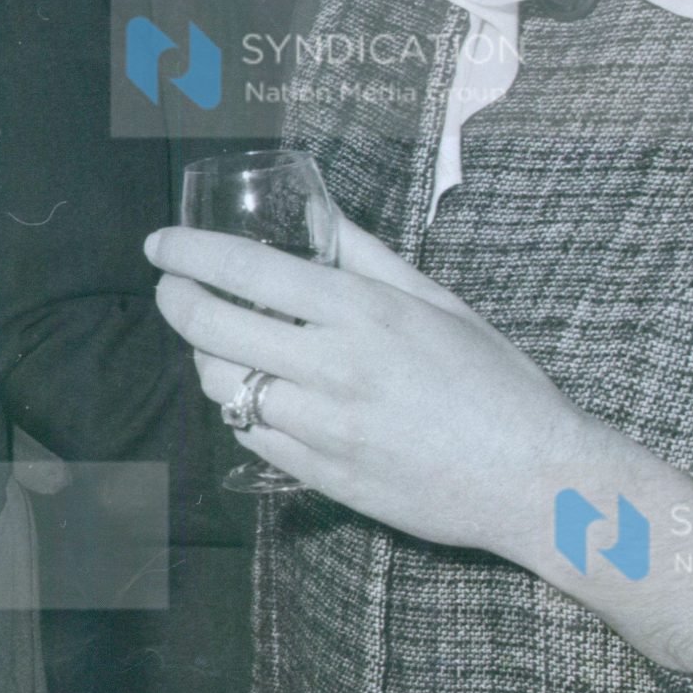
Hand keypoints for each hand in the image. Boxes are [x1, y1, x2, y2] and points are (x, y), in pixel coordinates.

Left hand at [145, 221, 594, 563]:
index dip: (188, 252)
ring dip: (203, 355)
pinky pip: (251, 435)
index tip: (160, 244)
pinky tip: (250, 390)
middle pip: (212, 328)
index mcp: (361, 313)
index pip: (245, 270)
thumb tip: (320, 213)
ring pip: (223, 386)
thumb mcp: (437, 301)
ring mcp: (322, 429)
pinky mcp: (322, 477)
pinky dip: (239, 406)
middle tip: (171, 285)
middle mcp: (331, 368)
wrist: (533, 479)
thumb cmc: (496, 382)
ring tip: (212, 336)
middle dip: (175, 299)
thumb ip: (368, 255)